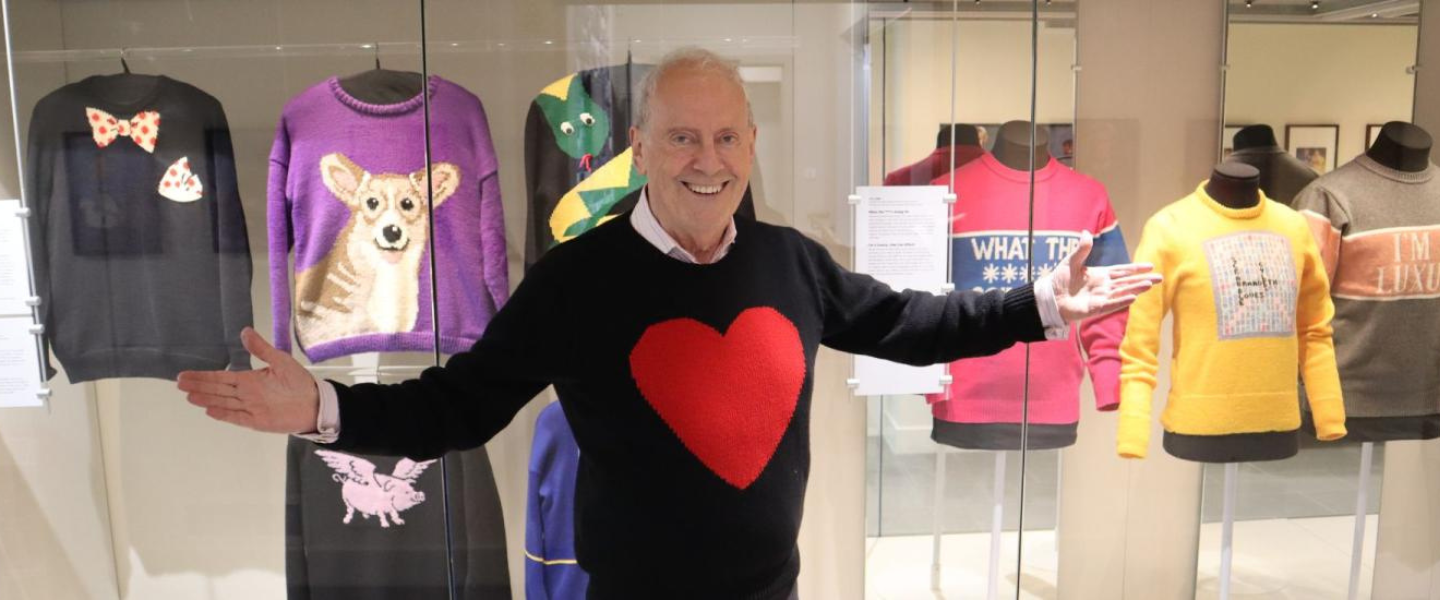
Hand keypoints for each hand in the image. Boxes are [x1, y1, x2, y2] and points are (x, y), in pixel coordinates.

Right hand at [177, 327, 319, 433]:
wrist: (315, 402)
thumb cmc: (299, 381)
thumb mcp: (280, 360)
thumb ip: (261, 349)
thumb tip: (245, 331)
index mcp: (249, 380)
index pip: (221, 377)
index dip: (203, 376)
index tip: (184, 375)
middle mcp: (246, 394)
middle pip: (218, 390)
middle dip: (199, 386)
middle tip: (179, 383)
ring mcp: (250, 408)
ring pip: (224, 403)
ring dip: (207, 399)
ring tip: (190, 396)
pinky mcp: (257, 421)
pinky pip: (238, 417)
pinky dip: (224, 414)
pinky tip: (210, 410)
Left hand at [1050, 231, 1162, 323]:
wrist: (1049, 297)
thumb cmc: (1059, 280)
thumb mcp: (1071, 261)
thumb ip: (1081, 249)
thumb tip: (1086, 232)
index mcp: (1100, 275)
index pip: (1122, 271)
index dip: (1135, 268)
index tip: (1150, 266)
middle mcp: (1104, 287)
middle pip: (1127, 282)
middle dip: (1142, 280)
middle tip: (1159, 278)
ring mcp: (1101, 298)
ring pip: (1122, 292)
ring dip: (1136, 289)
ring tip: (1149, 285)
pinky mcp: (1095, 308)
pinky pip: (1111, 305)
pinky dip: (1121, 301)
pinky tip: (1133, 297)